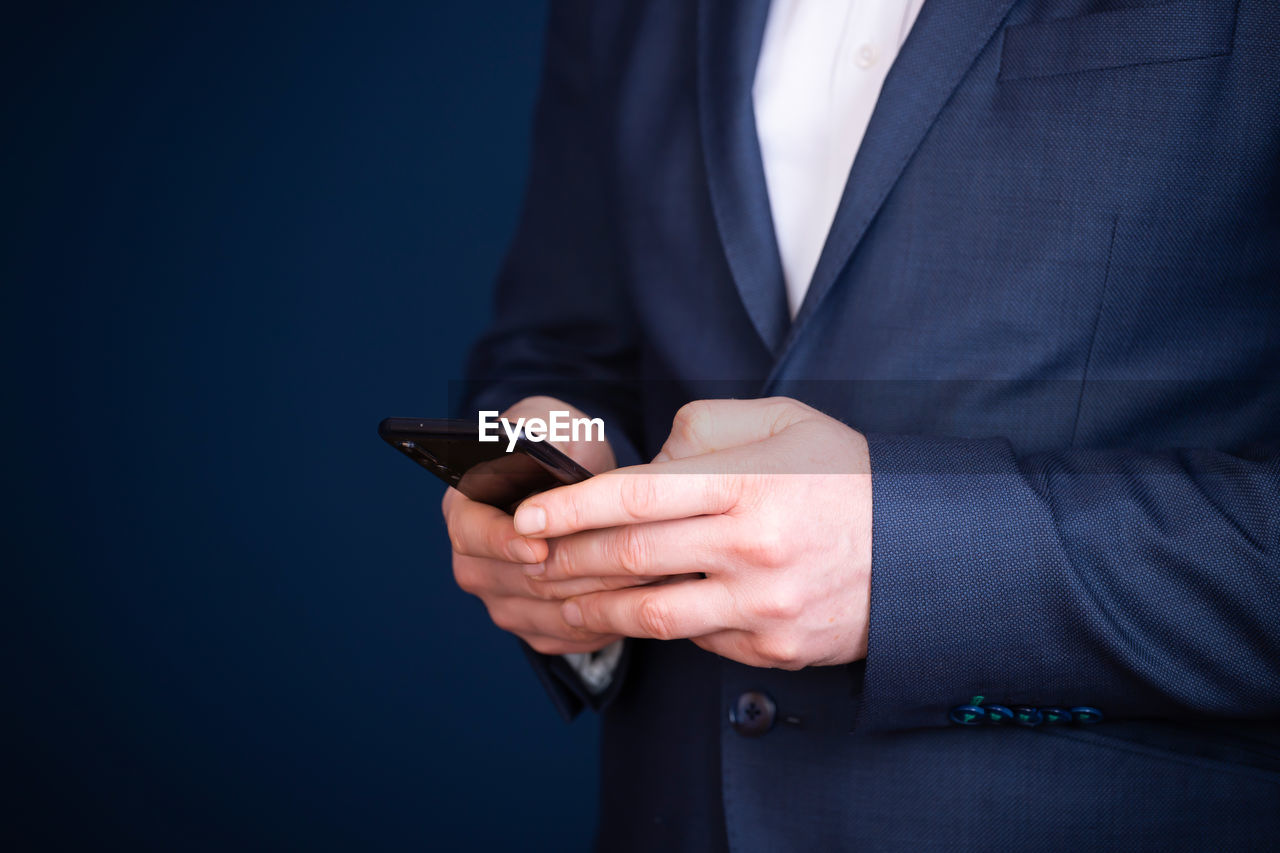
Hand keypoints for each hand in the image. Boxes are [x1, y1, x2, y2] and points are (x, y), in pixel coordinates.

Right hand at [443, 396, 634, 654]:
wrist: (576, 481)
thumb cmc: (561, 446)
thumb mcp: (552, 425)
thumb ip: (545, 437)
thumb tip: (547, 456)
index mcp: (464, 509)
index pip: (472, 533)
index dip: (504, 542)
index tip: (538, 546)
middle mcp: (473, 561)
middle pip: (517, 579)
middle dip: (574, 569)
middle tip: (626, 558)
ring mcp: (501, 600)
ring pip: (551, 612)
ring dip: (599, 596)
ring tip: (649, 573)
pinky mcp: (533, 627)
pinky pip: (570, 636)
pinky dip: (607, 619)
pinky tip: (643, 598)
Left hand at [515, 398, 872, 668]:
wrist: (923, 548)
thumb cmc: (843, 475)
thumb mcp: (783, 422)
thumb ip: (703, 430)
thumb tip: (644, 468)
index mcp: (750, 482)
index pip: (637, 495)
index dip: (572, 506)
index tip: (525, 514)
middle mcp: (754, 547)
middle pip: (632, 559)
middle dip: (568, 557)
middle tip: (532, 555)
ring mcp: (765, 605)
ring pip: (654, 615)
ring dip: (597, 606)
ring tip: (564, 594)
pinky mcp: (773, 647)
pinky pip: (698, 640)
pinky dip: (664, 625)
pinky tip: (643, 611)